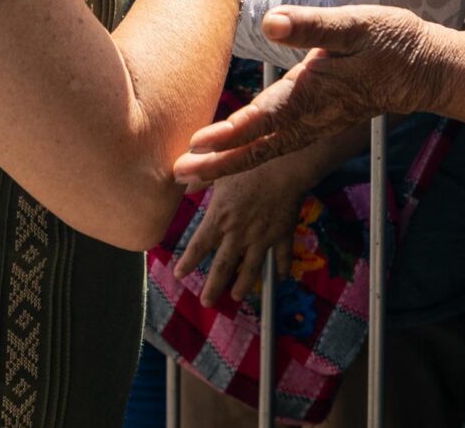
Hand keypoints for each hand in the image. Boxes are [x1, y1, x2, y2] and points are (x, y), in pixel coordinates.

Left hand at [174, 149, 312, 306]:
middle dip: (213, 287)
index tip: (179, 274)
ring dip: (244, 284)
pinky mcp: (282, 233)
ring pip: (251, 268)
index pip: (199, 245)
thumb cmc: (249, 161)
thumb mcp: (218, 167)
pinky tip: (280, 278)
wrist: (285, 164)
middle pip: (223, 266)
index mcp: (220, 218)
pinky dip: (281, 268)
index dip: (188, 262)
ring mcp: (262, 236)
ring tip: (237, 296)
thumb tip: (180, 179)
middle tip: (206, 302)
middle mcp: (239, 233)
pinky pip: (282, 255)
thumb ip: (198, 178)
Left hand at [175, 6, 446, 181]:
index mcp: (312, 93)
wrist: (424, 70)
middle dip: (219, 163)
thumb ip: (312, 26)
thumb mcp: (355, 25)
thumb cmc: (391, 42)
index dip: (229, 133)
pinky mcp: (318, 122)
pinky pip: (278, 146)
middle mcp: (309, 116)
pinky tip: (233, 157)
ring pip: (265, 151)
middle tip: (180, 176)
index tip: (197, 144)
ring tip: (194, 175)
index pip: (262, 118)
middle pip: (257, 147)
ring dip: (229, 163)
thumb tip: (271, 21)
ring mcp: (314, 123)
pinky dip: (251, 155)